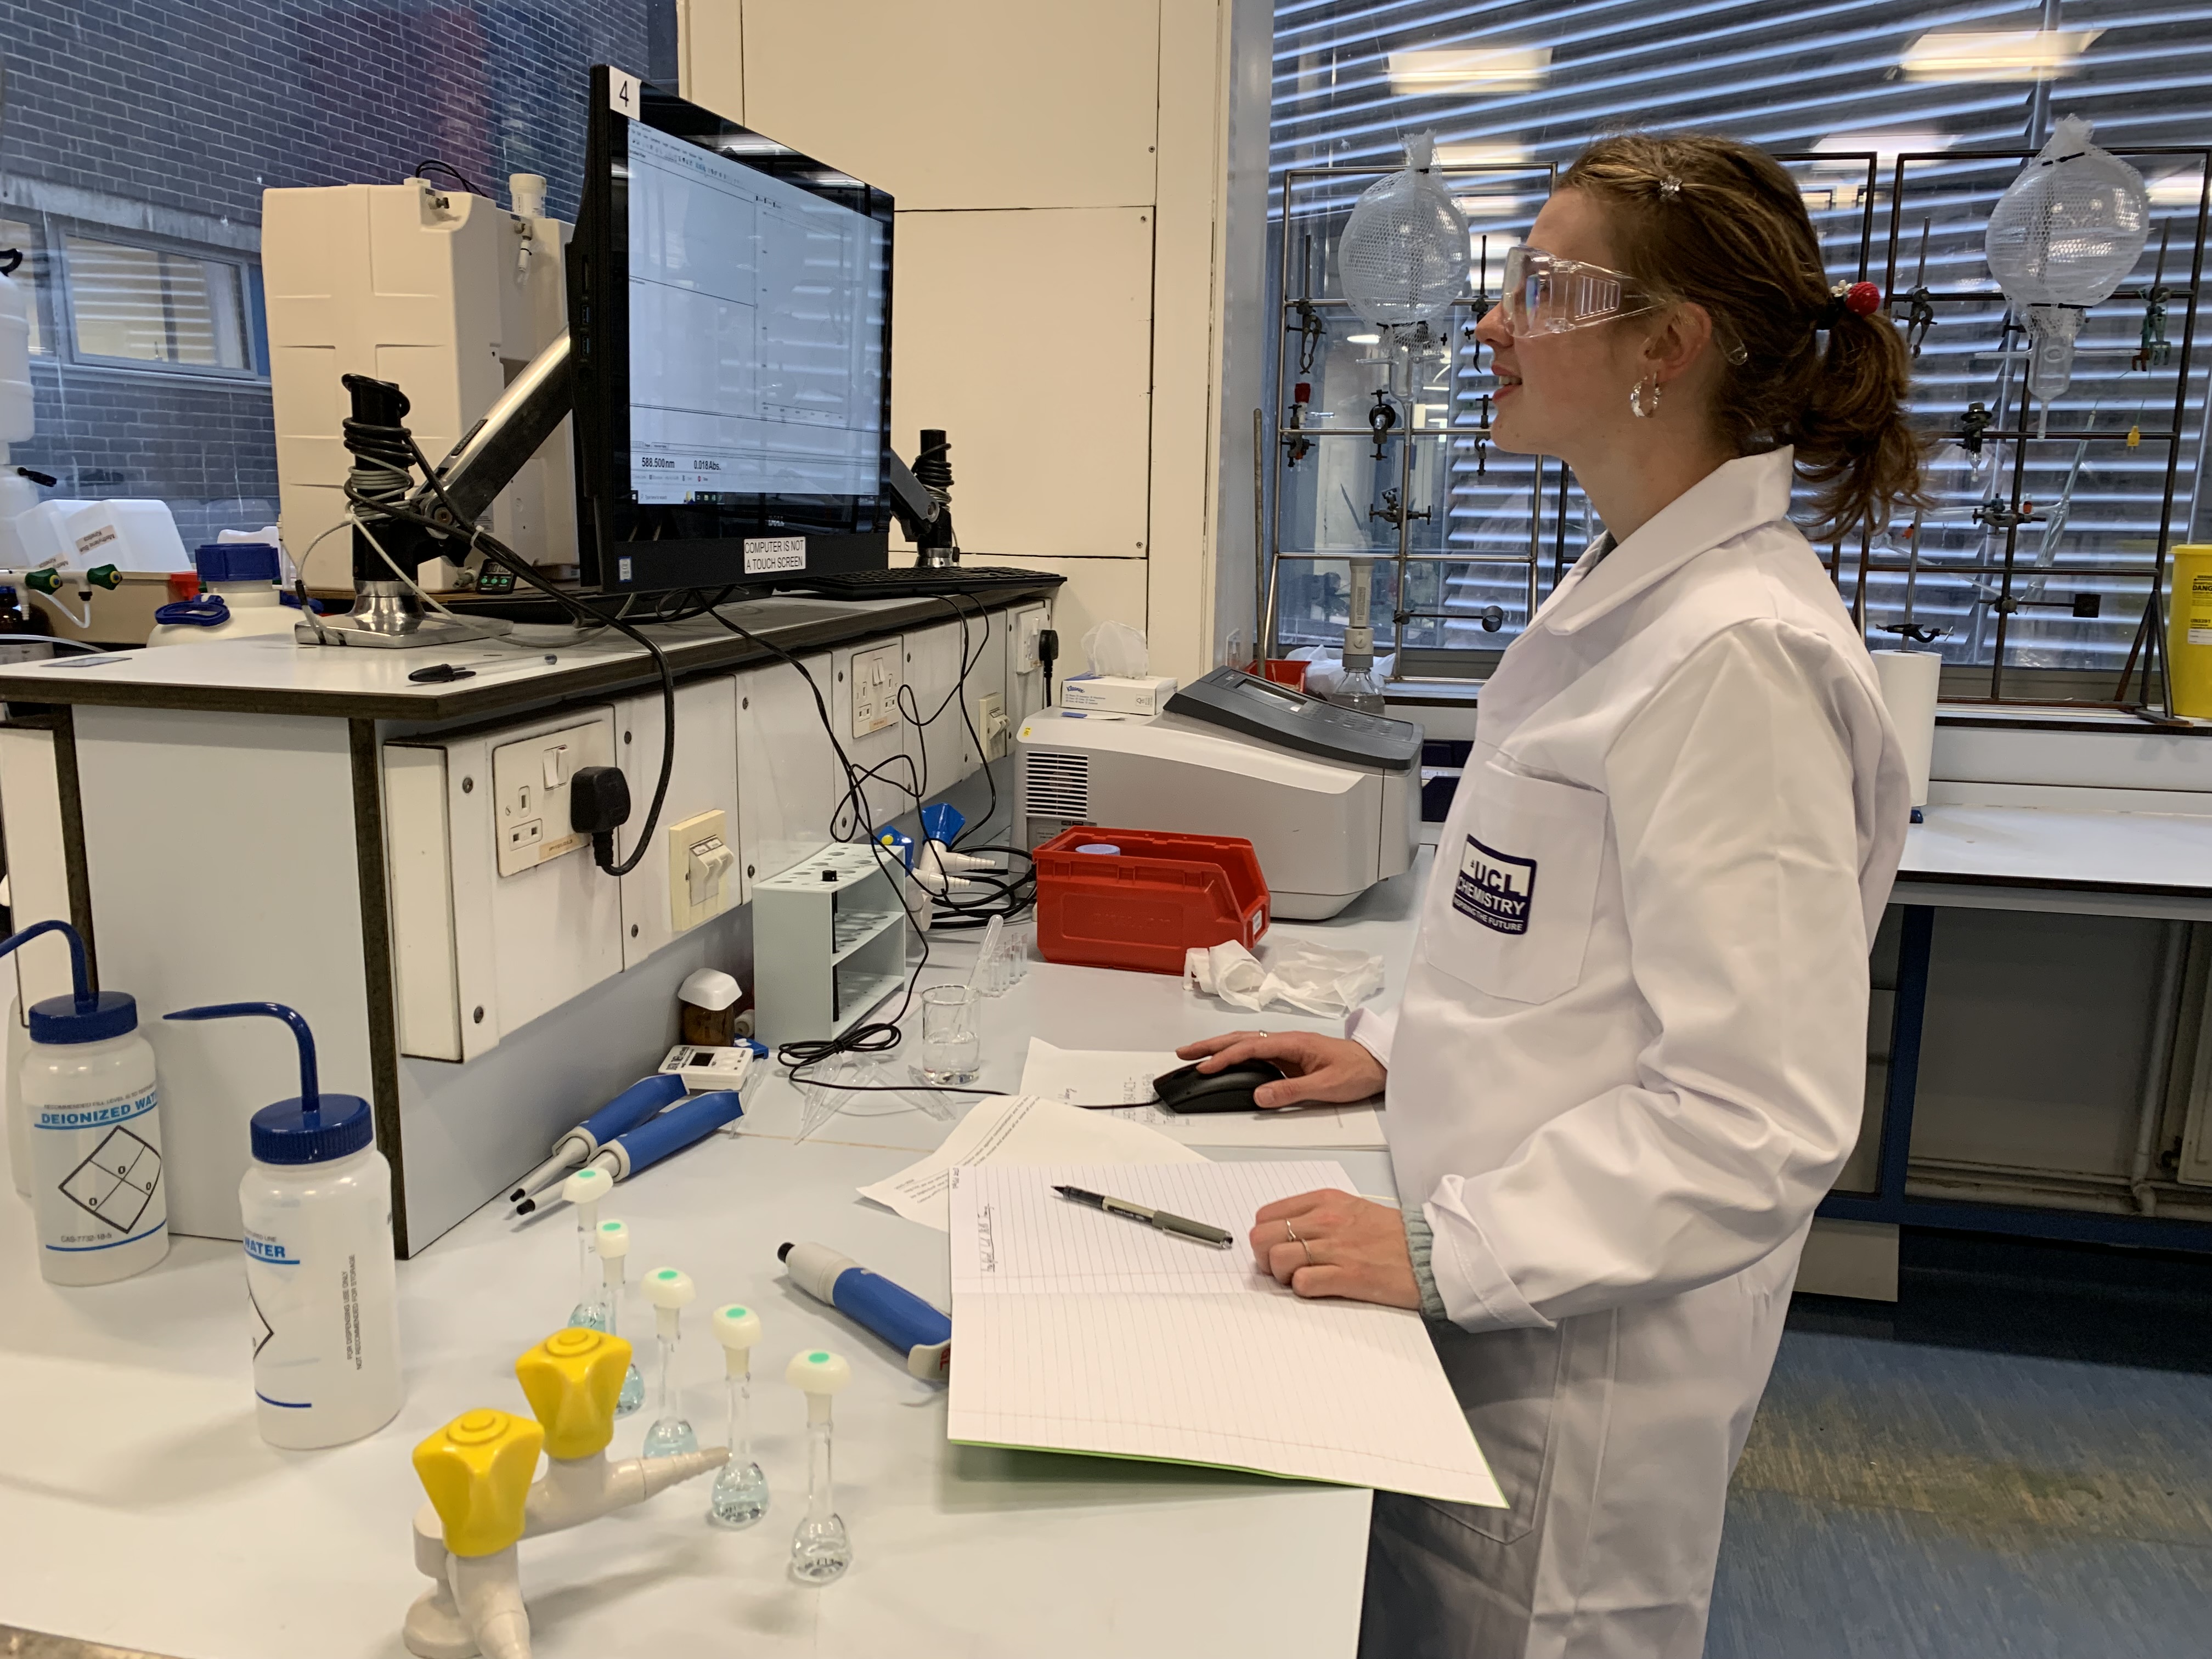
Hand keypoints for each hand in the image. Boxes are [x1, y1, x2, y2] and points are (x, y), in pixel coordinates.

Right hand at [1174, 1030, 1384, 1109]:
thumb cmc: (1357, 1071)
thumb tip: (1259, 1096)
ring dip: (1220, 1048)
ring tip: (1195, 1056)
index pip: (1251, 1047)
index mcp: (1294, 1043)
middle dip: (1211, 1045)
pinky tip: (1225, 1063)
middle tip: (1183, 1053)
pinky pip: (1256, 1054)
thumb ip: (1292, 1091)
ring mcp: (1288, 1049)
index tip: (1205, 1067)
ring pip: (1247, 1044)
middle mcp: (1287, 1041)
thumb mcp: (1326, 1086)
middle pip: (1242, 1039)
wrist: (1378, 1065)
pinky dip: (1235, 1055)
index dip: (1226, 1057)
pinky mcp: (1290, 1058)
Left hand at [1250, 1189, 1419, 1307]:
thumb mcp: (1350, 1209)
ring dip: (1282, 1275)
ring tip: (1301, 1279)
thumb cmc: (1393, 1235)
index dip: (1265, 1236)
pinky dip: (1303, 1290)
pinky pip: (1303, 1283)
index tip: (1276, 1248)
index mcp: (1325, 1201)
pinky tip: (1318, 1288)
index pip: (1266, 1215)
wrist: (1430, 1253)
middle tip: (1282, 1269)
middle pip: (1263, 1237)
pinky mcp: (1348, 1275)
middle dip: (1265, 1257)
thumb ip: (1316, 1216)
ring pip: (1277, 1259)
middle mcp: (1326, 1220)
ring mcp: (1336, 1248)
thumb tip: (1283, 1233)